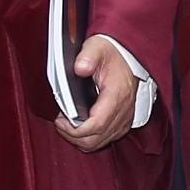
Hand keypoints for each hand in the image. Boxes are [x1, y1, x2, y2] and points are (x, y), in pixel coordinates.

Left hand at [55, 35, 140, 152]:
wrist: (129, 57)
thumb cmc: (113, 54)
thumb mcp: (98, 47)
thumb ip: (88, 56)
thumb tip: (79, 68)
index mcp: (117, 94)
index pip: (97, 124)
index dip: (75, 129)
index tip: (61, 121)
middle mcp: (123, 111)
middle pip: (96, 139)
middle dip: (73, 136)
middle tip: (60, 123)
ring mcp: (124, 119)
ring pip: (99, 143)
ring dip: (79, 139)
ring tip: (66, 125)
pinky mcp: (122, 123)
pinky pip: (104, 139)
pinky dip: (89, 138)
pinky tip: (78, 126)